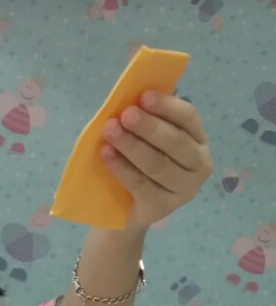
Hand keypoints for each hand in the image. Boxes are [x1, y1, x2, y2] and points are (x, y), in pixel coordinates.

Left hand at [100, 91, 211, 232]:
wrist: (125, 210)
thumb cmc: (138, 165)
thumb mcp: (146, 140)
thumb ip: (145, 120)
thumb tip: (131, 95)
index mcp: (198, 140)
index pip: (188, 118)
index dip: (167, 106)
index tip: (144, 96)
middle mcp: (198, 165)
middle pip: (175, 142)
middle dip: (149, 127)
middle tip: (125, 115)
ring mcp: (183, 190)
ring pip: (157, 164)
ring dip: (132, 145)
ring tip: (110, 131)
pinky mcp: (162, 207)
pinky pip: (140, 184)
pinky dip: (122, 167)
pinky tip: (106, 154)